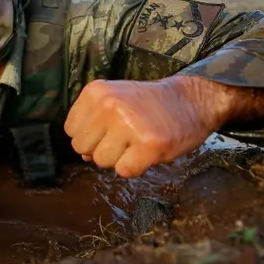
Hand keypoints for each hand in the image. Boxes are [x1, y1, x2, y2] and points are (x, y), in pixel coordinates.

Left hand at [63, 76, 225, 177]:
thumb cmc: (149, 104)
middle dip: (101, 149)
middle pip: (82, 147)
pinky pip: (124, 171)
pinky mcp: (149, 144)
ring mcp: (128, 124)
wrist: (192, 100)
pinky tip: (146, 152)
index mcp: (96, 92)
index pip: (71, 130)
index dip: (90, 135)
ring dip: (119, 159)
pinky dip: (135, 168)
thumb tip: (84, 157)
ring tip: (137, 142)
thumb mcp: (115, 100)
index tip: (109, 129)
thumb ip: (94, 123)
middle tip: (124, 138)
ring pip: (101, 161)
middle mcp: (109, 105)